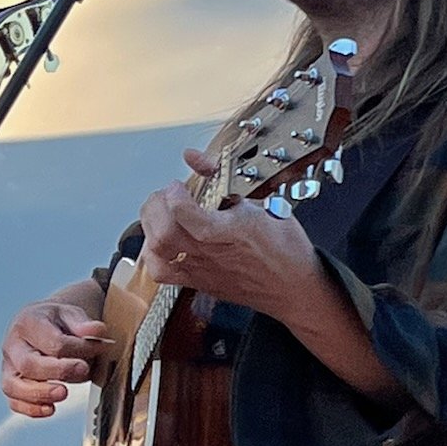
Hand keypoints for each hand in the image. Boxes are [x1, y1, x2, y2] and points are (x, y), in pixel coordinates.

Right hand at [1, 299, 111, 418]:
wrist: (43, 324)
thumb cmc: (57, 322)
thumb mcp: (72, 314)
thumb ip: (84, 323)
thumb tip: (97, 330)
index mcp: (27, 322)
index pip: (52, 342)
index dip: (78, 349)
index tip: (99, 349)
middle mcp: (12, 345)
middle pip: (28, 364)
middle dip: (57, 372)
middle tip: (83, 370)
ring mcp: (9, 367)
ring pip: (13, 386)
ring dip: (39, 394)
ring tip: (63, 394)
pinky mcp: (11, 384)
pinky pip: (14, 401)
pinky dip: (30, 409)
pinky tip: (50, 409)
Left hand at [137, 146, 317, 316]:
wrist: (295, 287)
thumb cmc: (285, 247)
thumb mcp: (263, 204)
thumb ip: (224, 180)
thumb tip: (195, 157)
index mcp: (234, 231)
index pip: (188, 217)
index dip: (175, 197)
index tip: (179, 185)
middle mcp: (213, 253)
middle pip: (164, 233)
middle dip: (157, 205)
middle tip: (167, 195)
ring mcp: (202, 270)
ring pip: (157, 252)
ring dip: (151, 226)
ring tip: (161, 213)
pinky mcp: (198, 282)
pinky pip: (161, 273)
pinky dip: (151, 253)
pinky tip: (160, 240)